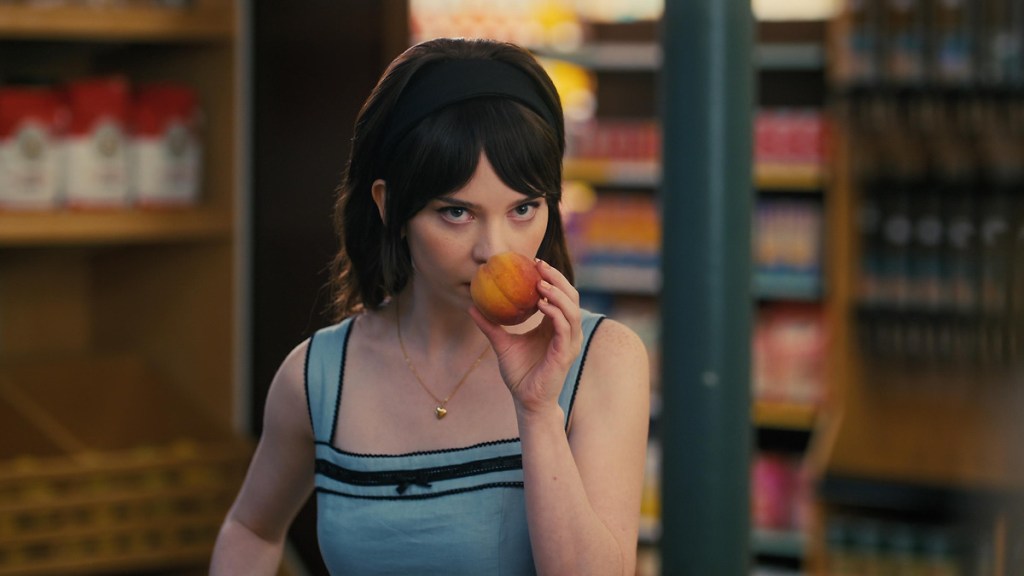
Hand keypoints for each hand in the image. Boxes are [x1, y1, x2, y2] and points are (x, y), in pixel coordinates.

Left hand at [469, 260, 582, 414]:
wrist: (527, 401)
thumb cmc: (519, 374)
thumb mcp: (501, 343)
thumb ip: (490, 325)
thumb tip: (471, 305)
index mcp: (555, 326)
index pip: (560, 295)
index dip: (551, 277)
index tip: (534, 263)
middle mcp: (567, 332)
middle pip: (571, 296)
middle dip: (557, 278)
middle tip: (539, 265)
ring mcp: (568, 342)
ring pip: (572, 309)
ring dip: (558, 293)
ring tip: (540, 283)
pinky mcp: (565, 353)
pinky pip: (564, 327)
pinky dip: (555, 313)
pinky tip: (541, 304)